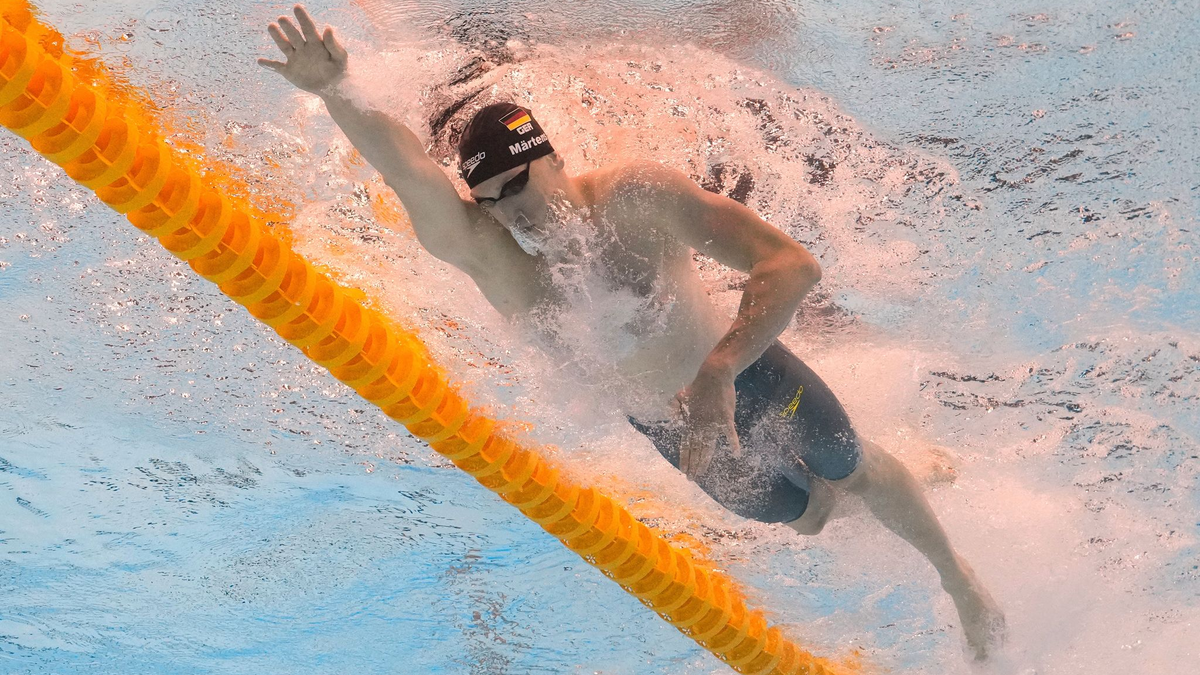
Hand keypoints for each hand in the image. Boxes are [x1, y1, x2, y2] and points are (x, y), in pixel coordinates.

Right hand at [258, 4, 347, 93]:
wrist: (333, 87)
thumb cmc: (339, 69)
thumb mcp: (340, 57)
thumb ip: (333, 44)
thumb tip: (328, 28)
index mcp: (315, 42)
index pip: (308, 28)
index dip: (303, 18)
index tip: (297, 7)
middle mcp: (303, 48)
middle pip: (294, 35)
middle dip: (288, 27)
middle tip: (282, 18)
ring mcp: (295, 58)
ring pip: (284, 46)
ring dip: (277, 37)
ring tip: (271, 26)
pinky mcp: (289, 71)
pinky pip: (277, 67)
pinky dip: (269, 65)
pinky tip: (260, 61)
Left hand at [674, 364, 740, 480]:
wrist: (714, 376)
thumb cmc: (698, 386)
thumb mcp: (680, 396)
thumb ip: (674, 408)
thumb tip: (671, 419)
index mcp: (690, 423)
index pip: (686, 446)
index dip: (685, 459)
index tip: (684, 471)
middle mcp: (700, 426)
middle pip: (696, 451)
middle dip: (693, 466)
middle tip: (691, 479)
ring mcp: (713, 423)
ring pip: (708, 447)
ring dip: (704, 461)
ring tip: (701, 473)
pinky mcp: (725, 418)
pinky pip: (730, 434)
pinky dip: (733, 444)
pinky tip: (735, 454)